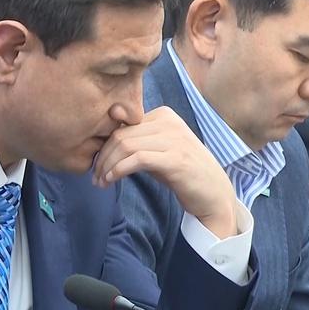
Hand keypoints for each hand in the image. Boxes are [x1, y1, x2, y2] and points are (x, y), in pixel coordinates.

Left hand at [94, 106, 238, 238]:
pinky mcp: (176, 159)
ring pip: (126, 146)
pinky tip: (112, 180)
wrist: (213, 194)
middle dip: (102, 158)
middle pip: (121, 135)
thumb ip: (137, 142)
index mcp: (164, 115)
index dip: (104, 145)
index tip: (97, 165)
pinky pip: (138, 159)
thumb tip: (104, 143)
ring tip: (101, 182)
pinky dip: (119, 169)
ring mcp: (174, 140)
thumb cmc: (183, 173)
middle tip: (95, 178)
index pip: (123, 125)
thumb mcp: (158, 151)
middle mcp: (169, 122)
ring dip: (107, 166)